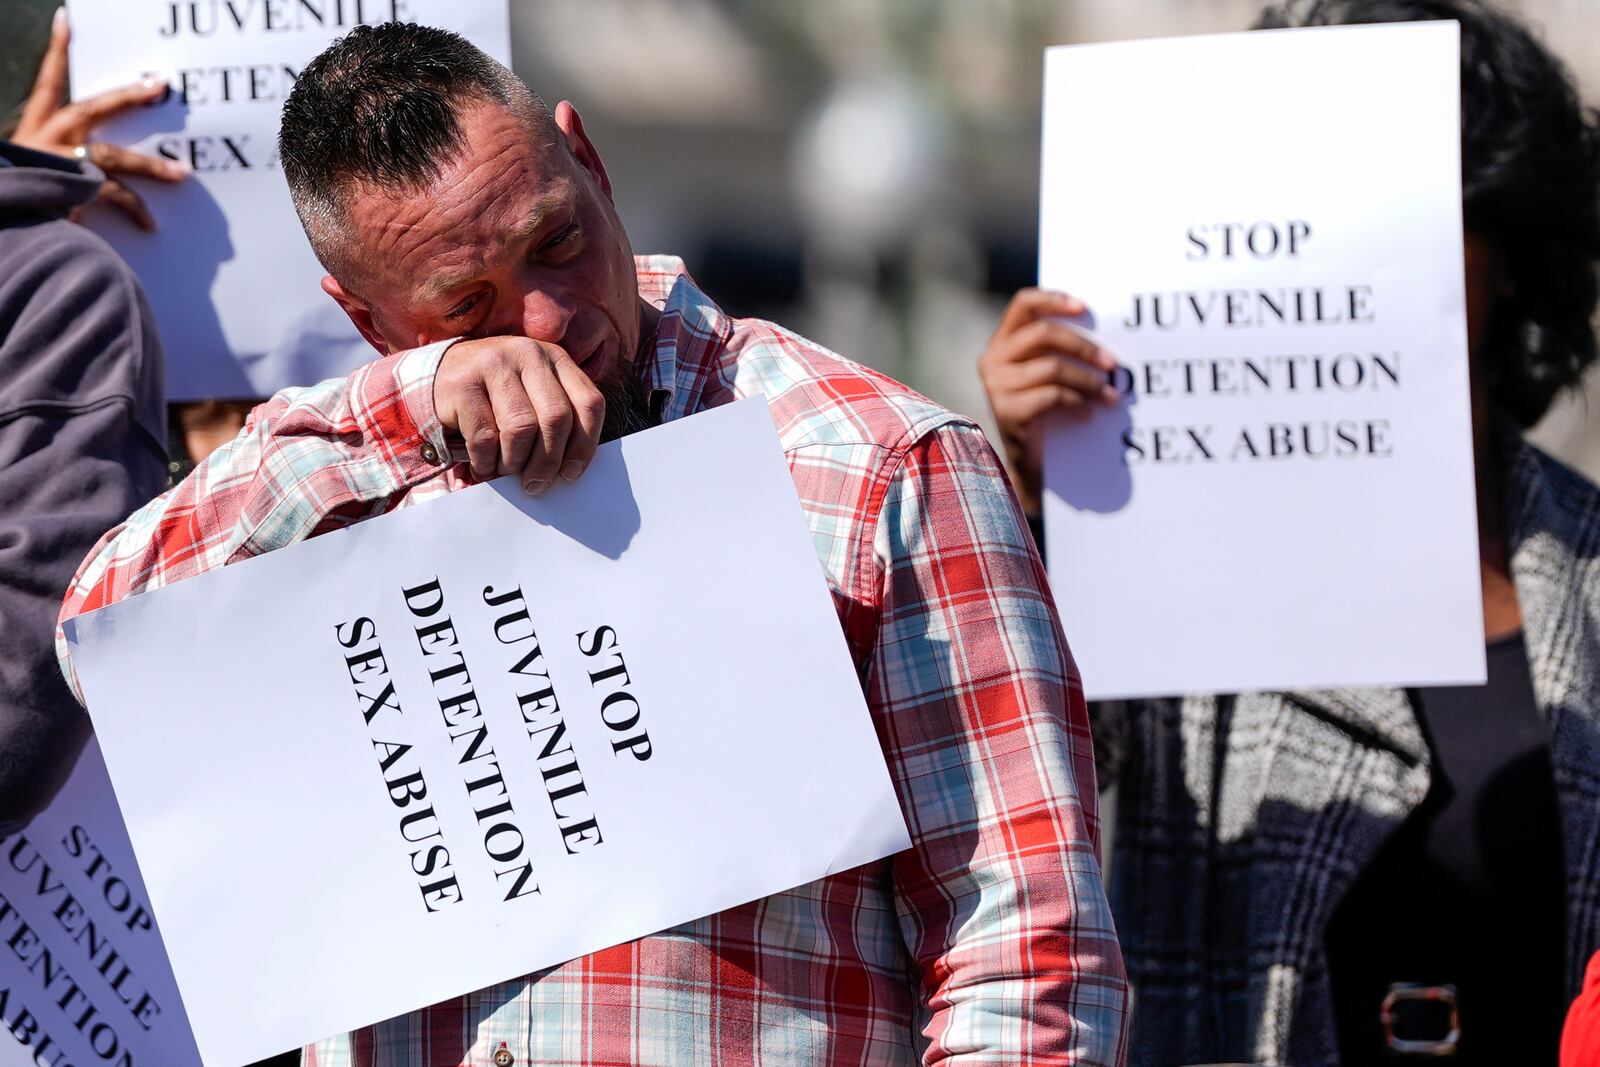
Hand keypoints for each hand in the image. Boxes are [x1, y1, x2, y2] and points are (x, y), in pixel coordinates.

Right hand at [12, 9, 187, 230]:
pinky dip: (134, 209)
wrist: (0, 219)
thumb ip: (64, 161)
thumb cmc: (19, 197)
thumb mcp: (34, 170)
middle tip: (158, 84)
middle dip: (128, 96)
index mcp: (33, 130)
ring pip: (112, 155)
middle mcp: (44, 140)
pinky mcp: (71, 191)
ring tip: (182, 173)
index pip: (47, 82)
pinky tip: (150, 224)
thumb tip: (101, 167)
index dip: (59, 50)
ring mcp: (58, 164)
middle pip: (91, 109)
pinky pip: (113, 196)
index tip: (68, 18)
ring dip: (150, 165)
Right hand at [433, 336, 605, 493]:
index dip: (584, 445)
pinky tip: (483, 466)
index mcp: (555, 358)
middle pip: (556, 418)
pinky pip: (485, 436)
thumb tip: (570, 470)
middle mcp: (528, 354)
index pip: (588, 403)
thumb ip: (556, 419)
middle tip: (536, 484)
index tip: (571, 473)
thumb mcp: (532, 395)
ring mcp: (494, 364)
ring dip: (514, 462)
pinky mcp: (462, 383)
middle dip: (548, 461)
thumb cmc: (495, 394)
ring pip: (521, 428)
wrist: (438, 374)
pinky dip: (487, 462)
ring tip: (506, 470)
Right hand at [978, 287, 1119, 511]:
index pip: (1024, 304)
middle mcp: (993, 359)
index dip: (1054, 299)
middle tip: (1113, 364)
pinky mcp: (1007, 411)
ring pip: (1052, 367)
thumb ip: (1060, 351)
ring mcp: (996, 386)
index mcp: (1003, 342)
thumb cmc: (1046, 413)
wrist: (1029, 464)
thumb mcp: (1048, 375)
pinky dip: (1077, 403)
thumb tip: (1104, 334)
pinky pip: (1052, 396)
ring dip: (1089, 382)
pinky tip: (1088, 414)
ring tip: (1109, 396)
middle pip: (1043, 333)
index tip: (1084, 308)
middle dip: (1084, 347)